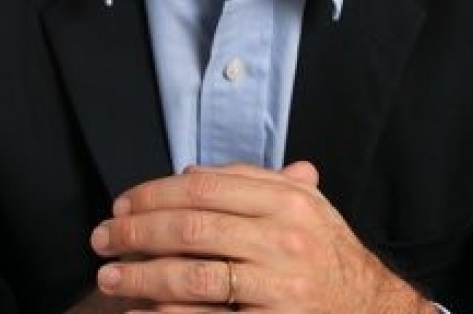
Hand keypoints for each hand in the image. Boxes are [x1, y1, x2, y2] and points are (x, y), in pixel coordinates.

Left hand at [89, 161, 430, 312]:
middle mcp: (285, 238)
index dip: (154, 193)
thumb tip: (190, 173)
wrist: (371, 309)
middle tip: (101, 237)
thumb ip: (252, 181)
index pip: (205, 187)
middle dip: (137, 231)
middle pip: (193, 228)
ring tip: (109, 277)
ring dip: (143, 277)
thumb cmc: (326, 252)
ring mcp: (280, 286)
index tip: (122, 202)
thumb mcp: (303, 205)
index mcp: (287, 200)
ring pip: (195, 276)